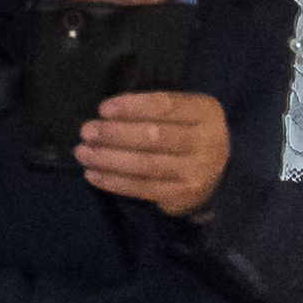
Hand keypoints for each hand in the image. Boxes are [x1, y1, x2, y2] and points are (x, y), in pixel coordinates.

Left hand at [75, 87, 230, 214]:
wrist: (219, 173)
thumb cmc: (190, 133)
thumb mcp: (186, 112)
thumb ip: (157, 109)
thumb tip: (107, 114)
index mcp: (205, 112)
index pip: (166, 106)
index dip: (132, 107)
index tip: (103, 109)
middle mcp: (206, 142)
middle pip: (153, 136)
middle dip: (114, 134)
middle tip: (87, 132)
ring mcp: (195, 173)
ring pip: (144, 165)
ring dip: (107, 159)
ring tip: (83, 153)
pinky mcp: (181, 196)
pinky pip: (142, 188)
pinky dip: (113, 182)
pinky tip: (93, 174)